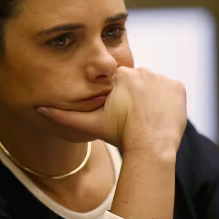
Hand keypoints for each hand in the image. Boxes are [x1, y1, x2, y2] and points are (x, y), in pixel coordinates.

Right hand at [37, 66, 186, 155]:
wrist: (152, 147)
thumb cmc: (120, 135)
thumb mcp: (90, 125)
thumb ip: (64, 116)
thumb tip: (39, 109)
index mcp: (120, 75)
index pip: (118, 81)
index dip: (119, 97)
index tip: (120, 111)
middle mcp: (141, 71)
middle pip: (137, 83)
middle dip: (135, 98)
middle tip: (133, 118)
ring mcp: (162, 78)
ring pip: (154, 86)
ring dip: (151, 98)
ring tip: (147, 118)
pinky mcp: (178, 87)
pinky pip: (172, 91)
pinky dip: (168, 101)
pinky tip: (161, 115)